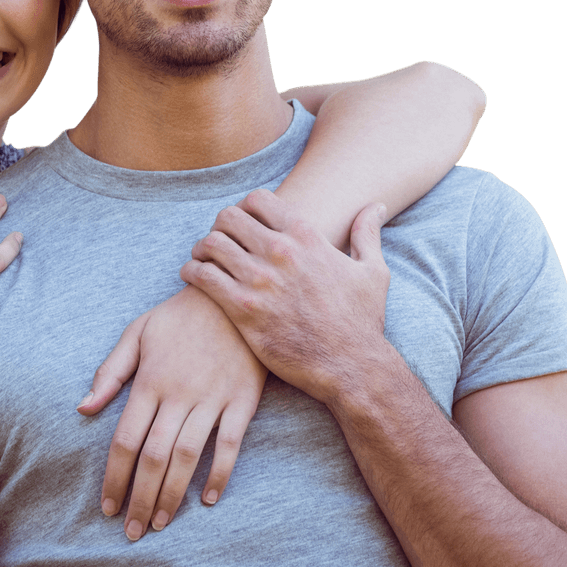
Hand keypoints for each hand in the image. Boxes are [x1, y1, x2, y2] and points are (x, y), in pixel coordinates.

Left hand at [78, 284, 266, 540]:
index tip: (108, 508)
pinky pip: (231, 444)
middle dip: (140, 499)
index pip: (125, 440)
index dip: (115, 478)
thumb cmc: (180, 317)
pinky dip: (220, 474)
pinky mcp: (243, 400)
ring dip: (173, 495)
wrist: (232, 297)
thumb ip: (110, 372)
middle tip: (132, 532)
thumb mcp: (138, 332)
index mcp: (150, 380)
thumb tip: (82, 408)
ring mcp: (213, 397)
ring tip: (160, 523)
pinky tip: (209, 499)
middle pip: (154, 457)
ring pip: (188, 457)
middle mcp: (179, 393)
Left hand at [181, 192, 390, 405]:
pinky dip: (191, 271)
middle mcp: (280, 252)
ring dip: (201, 248)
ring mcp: (259, 280)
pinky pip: (202, 276)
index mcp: (306, 236)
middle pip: (228, 217)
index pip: (258, 199)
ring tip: (202, 259)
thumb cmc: (362, 320)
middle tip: (218, 241)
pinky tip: (193, 276)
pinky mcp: (242, 309)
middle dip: (219, 226)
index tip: (242, 222)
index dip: (244, 207)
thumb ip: (367, 234)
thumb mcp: (373, 271)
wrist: (351, 367)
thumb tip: (375, 206)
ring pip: (211, 244)